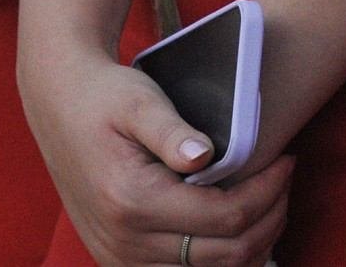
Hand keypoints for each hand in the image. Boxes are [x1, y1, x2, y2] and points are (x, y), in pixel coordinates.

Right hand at [23, 51, 292, 266]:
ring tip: (270, 202)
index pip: (226, 218)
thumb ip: (171, 130)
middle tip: (286, 181)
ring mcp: (119, 259)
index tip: (287, 161)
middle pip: (225, 255)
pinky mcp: (119, 261)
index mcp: (131, 201)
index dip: (268, 193)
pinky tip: (238, 225)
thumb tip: (204, 155)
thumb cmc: (104, 95)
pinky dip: (220, 257)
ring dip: (250, 244)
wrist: (58, 105)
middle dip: (269, 220)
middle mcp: (124, 243)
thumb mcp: (139, 99)